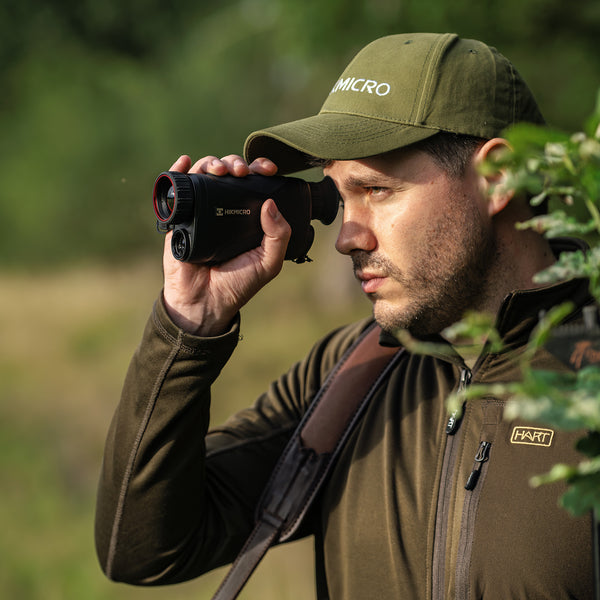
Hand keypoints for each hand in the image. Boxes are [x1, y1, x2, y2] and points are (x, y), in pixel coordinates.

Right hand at [162, 154, 290, 335]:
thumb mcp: (268, 263)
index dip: (261, 170)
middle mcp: (225, 210)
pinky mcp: (180, 218)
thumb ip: (279, 236)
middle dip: (236, 163)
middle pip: (229, 174)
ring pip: (205, 175)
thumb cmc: (238, 284)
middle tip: (242, 172)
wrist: (205, 301)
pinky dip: (179, 170)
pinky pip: (177, 189)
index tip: (269, 169)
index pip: (255, 184)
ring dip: (212, 163)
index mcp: (248, 217)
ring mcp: (201, 211)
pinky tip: (186, 162)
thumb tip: (271, 204)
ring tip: (220, 170)